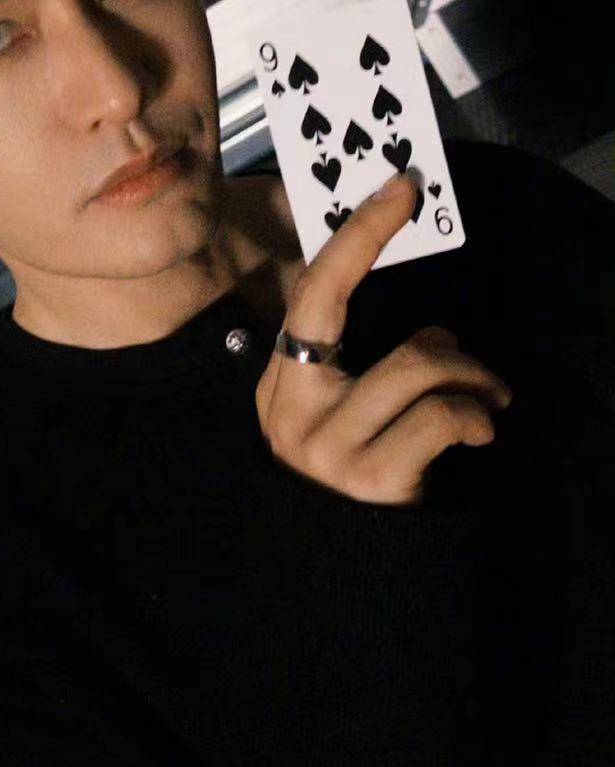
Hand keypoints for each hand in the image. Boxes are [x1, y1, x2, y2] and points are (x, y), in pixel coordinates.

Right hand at [254, 171, 513, 507]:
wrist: (341, 577)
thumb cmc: (353, 479)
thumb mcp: (337, 413)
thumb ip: (359, 359)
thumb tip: (429, 320)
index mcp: (281, 383)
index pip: (315, 291)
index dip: (359, 235)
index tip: (403, 189)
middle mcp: (293, 410)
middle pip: (374, 327)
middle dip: (448, 345)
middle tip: (478, 366)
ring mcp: (328, 446)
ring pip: (419, 366)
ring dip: (472, 381)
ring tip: (486, 405)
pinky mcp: (370, 480)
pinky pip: (442, 417)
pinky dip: (475, 418)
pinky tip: (478, 436)